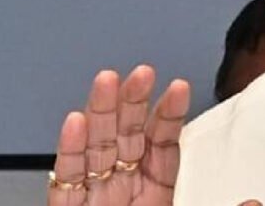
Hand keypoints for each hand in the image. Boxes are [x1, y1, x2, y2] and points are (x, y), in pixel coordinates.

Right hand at [48, 65, 189, 205]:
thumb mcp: (165, 201)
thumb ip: (172, 169)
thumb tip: (197, 148)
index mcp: (152, 183)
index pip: (161, 141)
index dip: (169, 114)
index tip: (180, 87)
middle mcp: (123, 181)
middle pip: (126, 134)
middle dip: (133, 101)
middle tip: (143, 72)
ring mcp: (96, 191)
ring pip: (96, 145)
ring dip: (101, 111)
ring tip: (107, 80)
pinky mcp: (67, 205)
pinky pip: (68, 176)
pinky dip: (70, 149)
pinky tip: (76, 121)